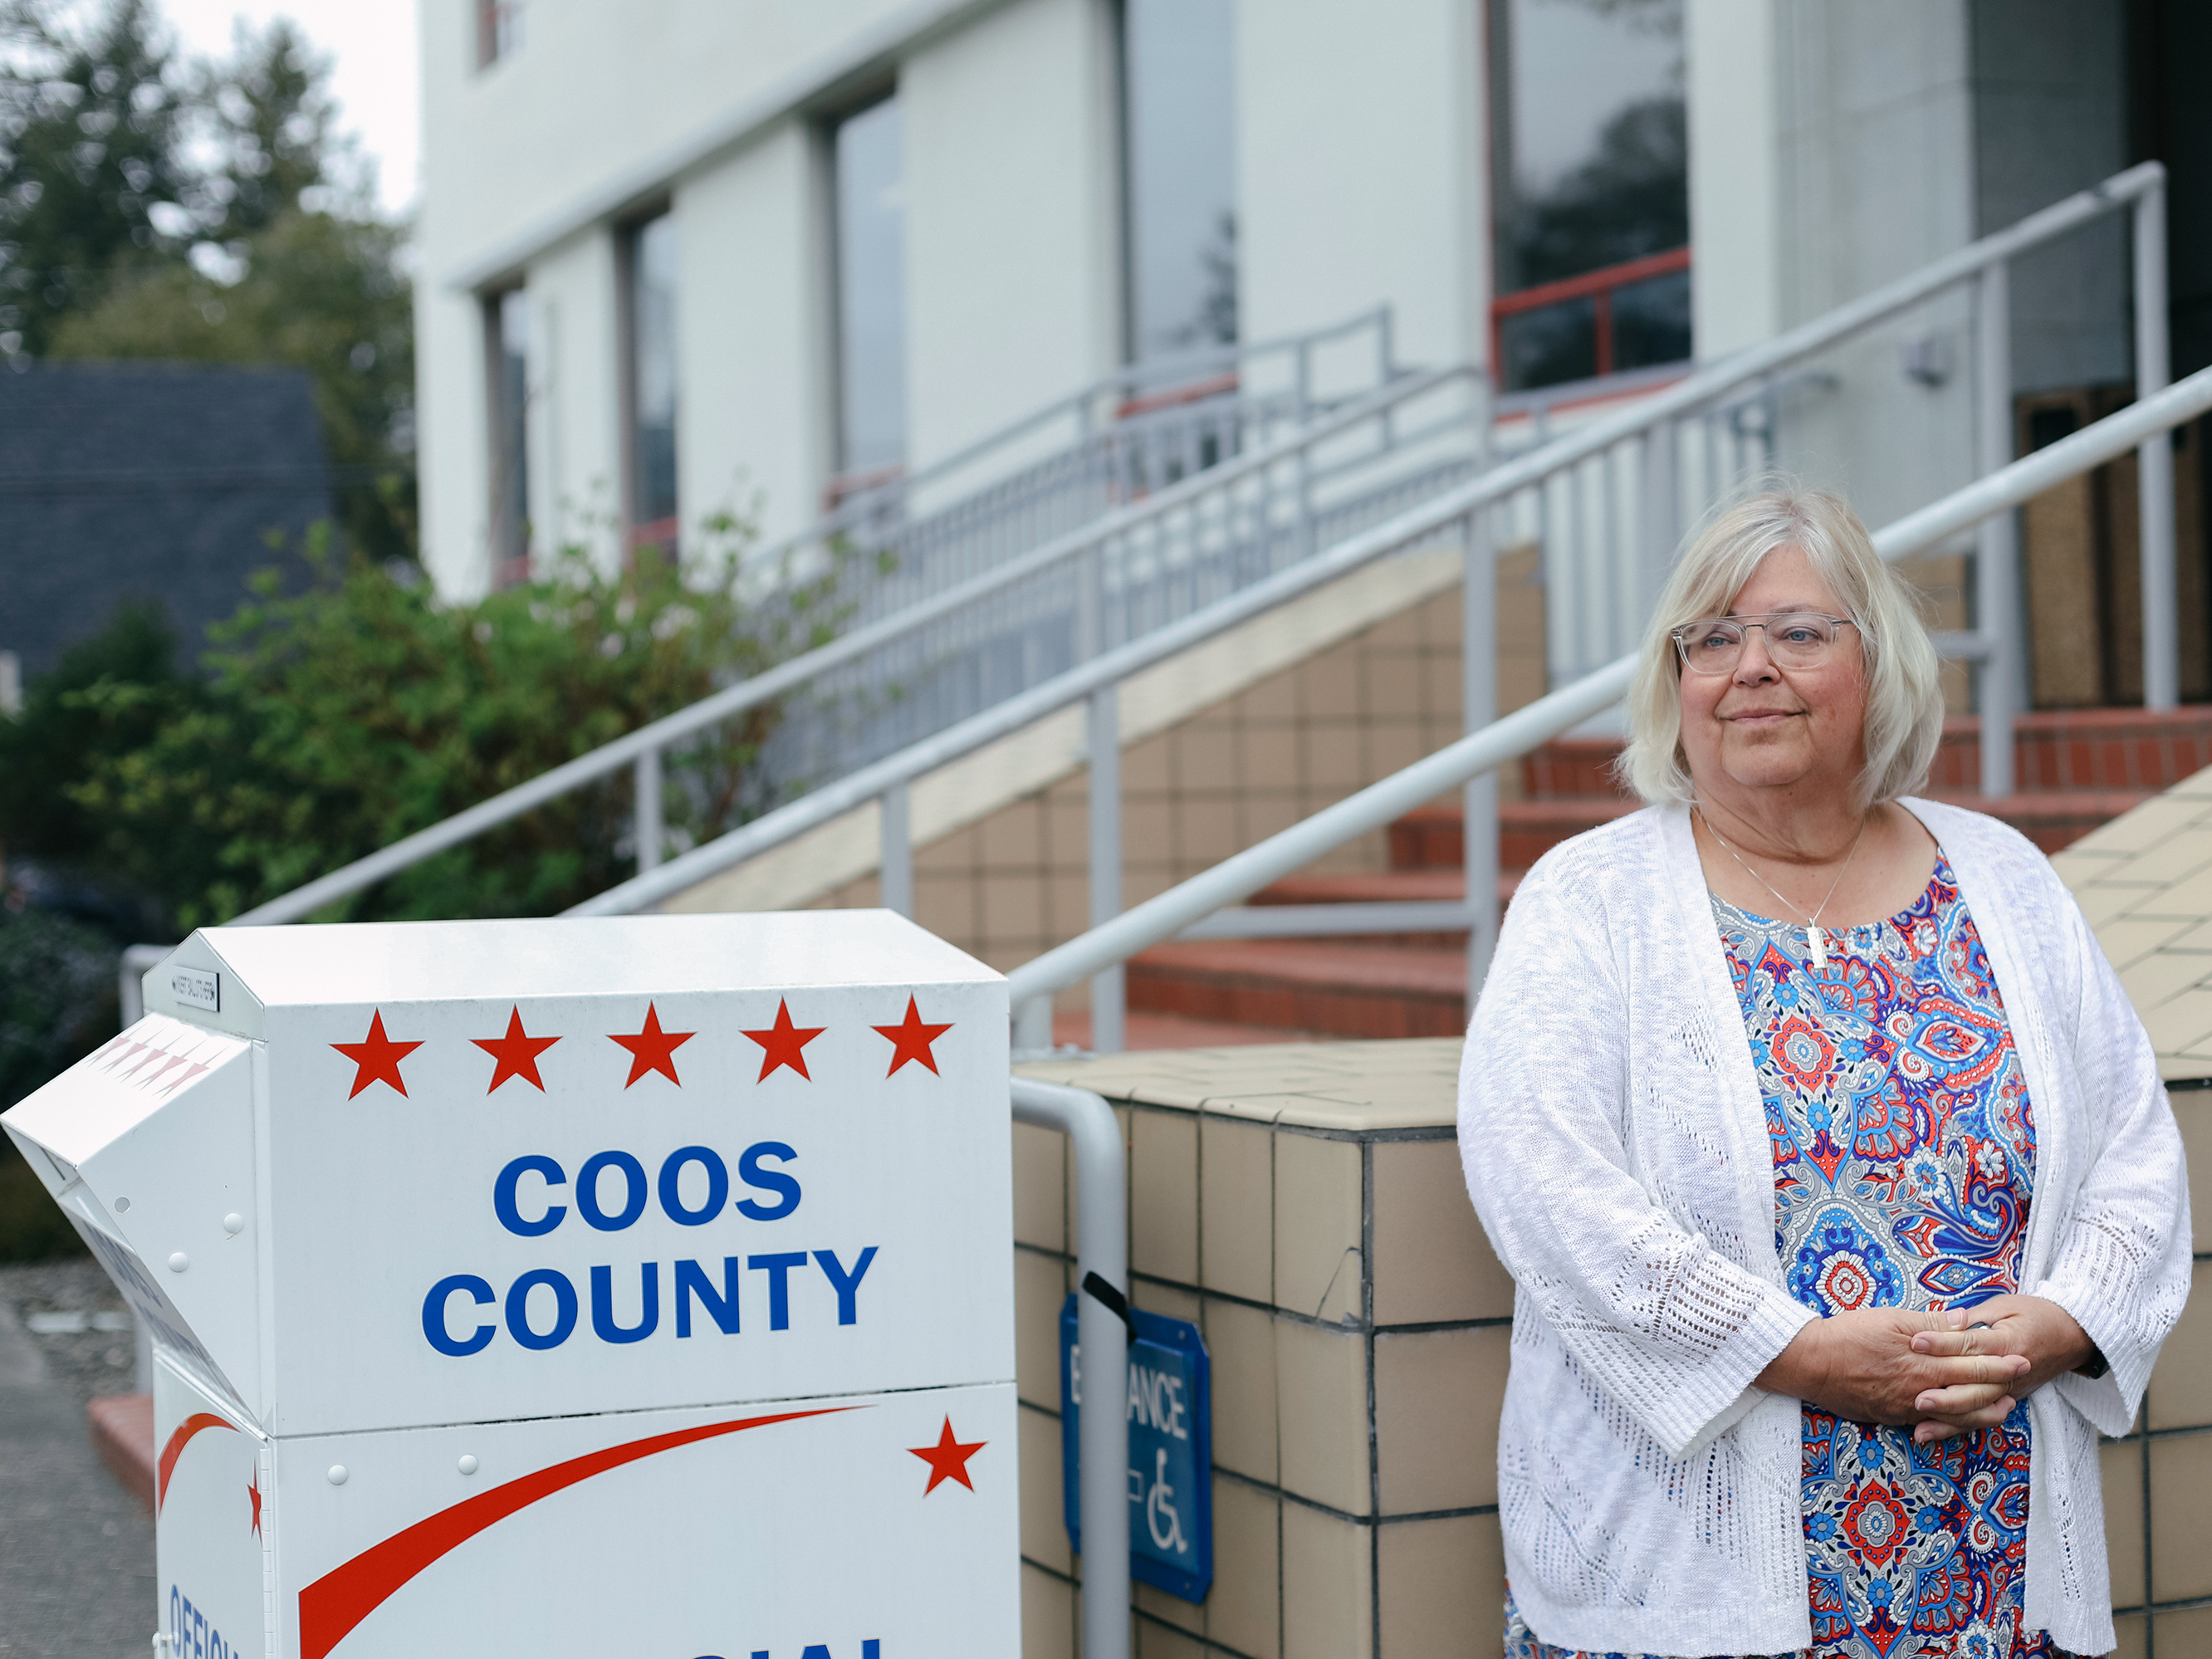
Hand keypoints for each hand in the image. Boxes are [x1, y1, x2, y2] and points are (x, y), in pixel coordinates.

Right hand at [1756, 1308, 2029, 1440]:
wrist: (1810, 1363)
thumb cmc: (1848, 1334)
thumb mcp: (1891, 1318)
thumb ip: (1931, 1323)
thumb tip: (1963, 1321)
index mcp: (1923, 1362)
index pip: (1971, 1364)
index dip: (1999, 1363)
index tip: (2022, 1360)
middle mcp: (1920, 1389)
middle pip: (1971, 1392)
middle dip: (2000, 1386)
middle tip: (2023, 1379)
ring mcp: (1907, 1407)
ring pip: (1957, 1414)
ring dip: (1984, 1411)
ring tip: (2005, 1407)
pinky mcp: (1892, 1416)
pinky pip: (1932, 1423)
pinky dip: (1954, 1423)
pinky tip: (1962, 1419)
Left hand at [1909, 1295, 2096, 1439]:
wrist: (2072, 1336)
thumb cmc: (2033, 1315)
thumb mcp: (2003, 1307)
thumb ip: (1975, 1318)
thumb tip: (1946, 1321)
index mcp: (2008, 1342)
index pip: (1972, 1344)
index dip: (1943, 1344)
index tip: (1916, 1343)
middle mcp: (2010, 1372)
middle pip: (1976, 1387)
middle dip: (1946, 1395)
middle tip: (1916, 1396)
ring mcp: (2010, 1389)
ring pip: (1978, 1408)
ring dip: (1949, 1418)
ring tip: (1920, 1423)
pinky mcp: (2006, 1399)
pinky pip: (1980, 1417)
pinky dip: (1956, 1428)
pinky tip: (1930, 1434)